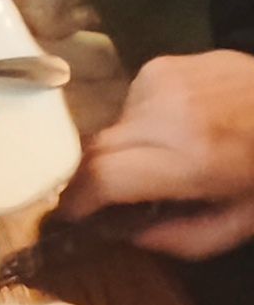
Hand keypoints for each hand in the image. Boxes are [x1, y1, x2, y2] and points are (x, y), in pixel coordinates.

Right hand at [60, 49, 253, 256]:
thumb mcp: (237, 223)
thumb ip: (177, 240)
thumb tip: (124, 234)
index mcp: (189, 160)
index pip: (101, 176)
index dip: (75, 201)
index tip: (68, 217)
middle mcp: (166, 115)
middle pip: (93, 150)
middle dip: (88, 178)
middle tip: (100, 198)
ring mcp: (162, 82)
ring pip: (111, 126)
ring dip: (121, 149)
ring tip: (156, 159)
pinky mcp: (164, 65)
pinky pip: (130, 102)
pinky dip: (141, 122)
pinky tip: (174, 127)